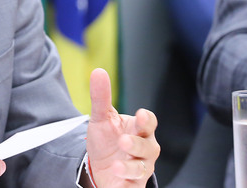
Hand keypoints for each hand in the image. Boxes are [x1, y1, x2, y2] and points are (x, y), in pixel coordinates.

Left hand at [85, 68, 158, 187]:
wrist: (101, 167)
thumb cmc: (108, 140)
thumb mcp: (101, 118)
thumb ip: (101, 97)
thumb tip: (98, 71)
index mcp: (139, 129)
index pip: (148, 122)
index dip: (145, 120)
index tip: (139, 115)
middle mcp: (144, 149)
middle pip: (147, 146)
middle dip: (136, 144)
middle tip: (123, 141)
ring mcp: (140, 168)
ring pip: (141, 168)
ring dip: (130, 167)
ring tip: (116, 165)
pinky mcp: (133, 184)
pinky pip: (134, 185)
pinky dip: (128, 184)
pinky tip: (120, 182)